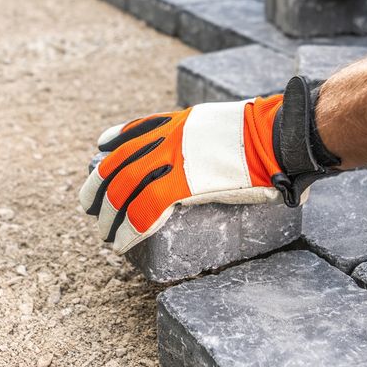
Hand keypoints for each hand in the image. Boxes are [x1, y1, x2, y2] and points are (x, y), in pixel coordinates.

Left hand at [79, 78, 340, 253]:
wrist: (277, 133)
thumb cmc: (268, 132)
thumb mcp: (232, 126)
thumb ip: (223, 141)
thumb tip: (238, 161)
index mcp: (179, 124)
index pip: (133, 133)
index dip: (112, 146)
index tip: (101, 155)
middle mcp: (168, 140)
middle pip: (119, 164)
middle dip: (99, 188)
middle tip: (90, 206)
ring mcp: (173, 161)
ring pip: (125, 190)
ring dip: (110, 216)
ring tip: (105, 235)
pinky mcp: (184, 186)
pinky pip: (145, 210)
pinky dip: (129, 229)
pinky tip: (121, 242)